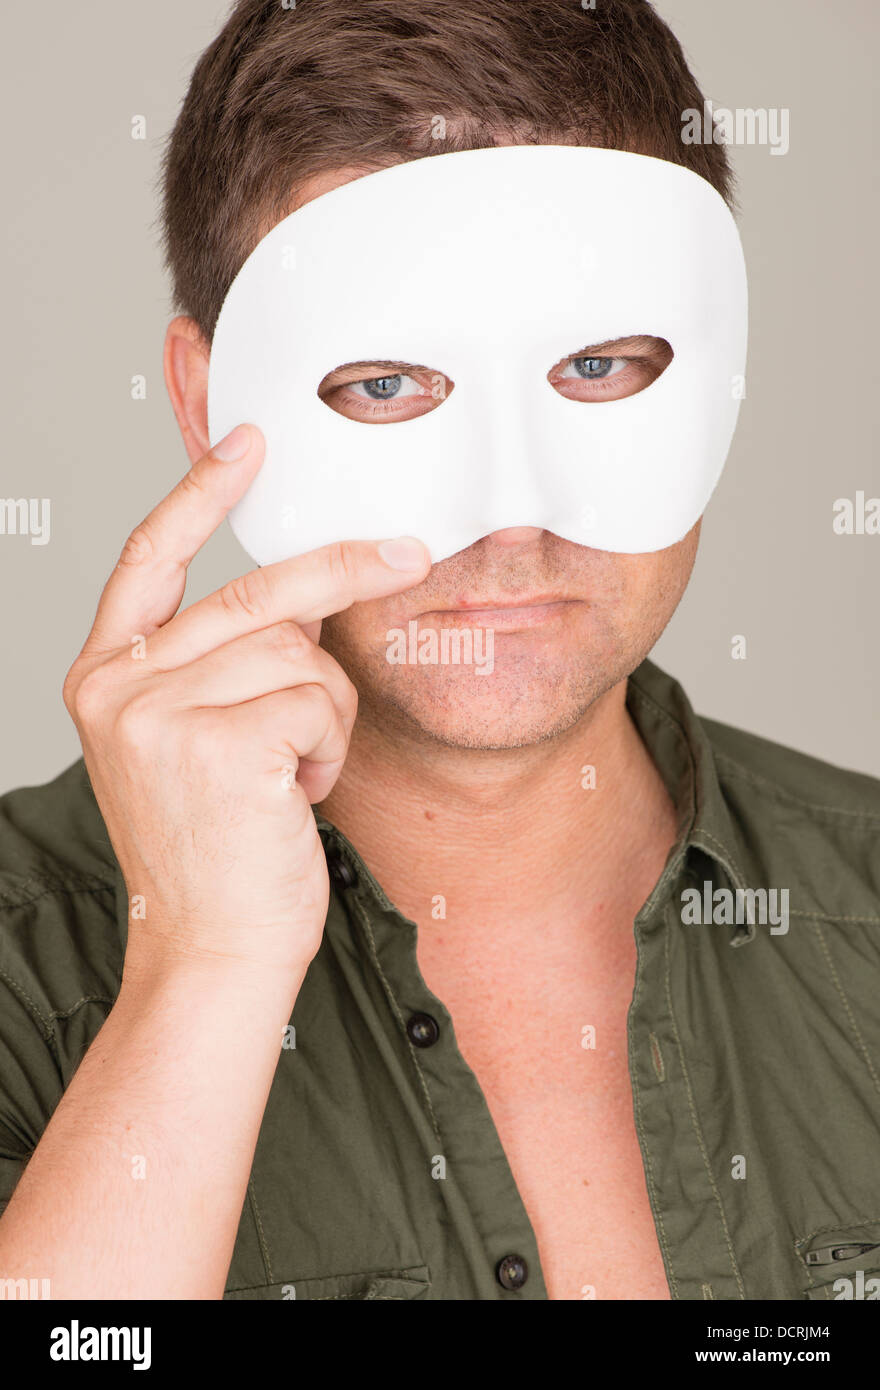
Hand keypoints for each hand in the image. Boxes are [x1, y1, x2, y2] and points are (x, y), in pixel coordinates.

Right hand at [63, 424, 430, 976]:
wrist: (209, 953)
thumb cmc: (216, 851)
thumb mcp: (191, 741)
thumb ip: (217, 662)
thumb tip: (300, 590)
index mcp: (104, 676)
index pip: (151, 557)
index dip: (201, 492)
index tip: (249, 442)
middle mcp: (119, 685)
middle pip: (256, 591)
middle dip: (346, 571)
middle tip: (409, 553)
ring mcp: (160, 711)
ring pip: (301, 650)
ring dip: (326, 711)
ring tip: (293, 772)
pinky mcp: (217, 742)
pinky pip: (319, 699)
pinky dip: (330, 745)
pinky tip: (296, 793)